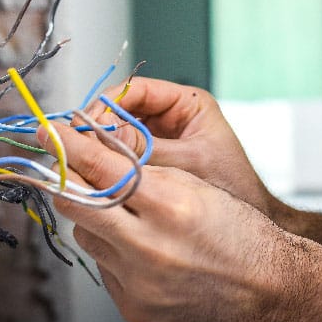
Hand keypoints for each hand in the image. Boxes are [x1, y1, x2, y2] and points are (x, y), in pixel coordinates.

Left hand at [43, 123, 321, 321]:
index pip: (101, 167)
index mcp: (171, 205)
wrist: (271, 292)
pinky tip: (140, 248)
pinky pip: (104, 268)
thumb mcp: (198, 186)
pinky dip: (113, 252)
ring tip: (125, 213)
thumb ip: (145, 171)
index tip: (50, 132)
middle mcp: (149, 245)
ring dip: (95, 218)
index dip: (70, 145)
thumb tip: (94, 154)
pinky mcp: (135, 307)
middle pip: (78, 203)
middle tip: (62, 163)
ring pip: (88, 236)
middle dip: (67, 179)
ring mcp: (138, 281)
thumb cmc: (243, 234)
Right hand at [88, 77, 280, 217]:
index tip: (85, 125)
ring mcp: (159, 138)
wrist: (246, 231)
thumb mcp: (187, 164)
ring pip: (116, 135)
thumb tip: (96, 138)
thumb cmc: (232, 188)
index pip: (134, 90)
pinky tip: (96, 177)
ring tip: (82, 164)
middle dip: (97, 128)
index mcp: (187, 103)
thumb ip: (144, 151)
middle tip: (76, 147)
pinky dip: (108, 166)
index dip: (105, 105)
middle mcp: (170, 116)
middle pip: (119, 111)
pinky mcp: (152, 162)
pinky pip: (121, 157)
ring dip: (99, 148)